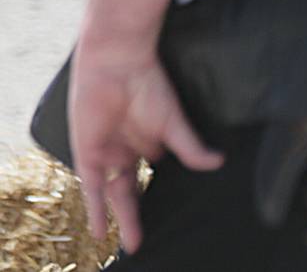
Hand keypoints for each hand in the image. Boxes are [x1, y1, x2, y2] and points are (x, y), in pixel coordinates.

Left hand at [69, 39, 222, 252]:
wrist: (117, 65)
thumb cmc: (149, 85)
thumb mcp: (173, 121)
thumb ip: (190, 146)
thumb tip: (218, 163)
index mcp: (150, 141)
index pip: (156, 174)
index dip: (161, 195)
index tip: (172, 216)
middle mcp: (128, 150)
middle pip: (131, 190)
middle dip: (136, 215)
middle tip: (143, 240)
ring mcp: (108, 153)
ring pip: (114, 193)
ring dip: (120, 217)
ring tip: (129, 242)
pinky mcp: (88, 154)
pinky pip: (91, 189)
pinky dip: (96, 210)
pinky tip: (100, 232)